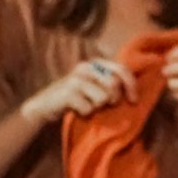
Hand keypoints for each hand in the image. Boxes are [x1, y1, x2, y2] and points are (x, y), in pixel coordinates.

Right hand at [21, 58, 137, 125]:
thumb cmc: (73, 99)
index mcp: (95, 63)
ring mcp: (76, 79)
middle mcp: (86, 67)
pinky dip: (85, 114)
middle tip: (106, 105)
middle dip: (114, 99)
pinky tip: (77, 111)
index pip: (121, 69)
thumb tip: (132, 90)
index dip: (131, 85)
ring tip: (88, 106)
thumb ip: (108, 83)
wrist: (43, 106)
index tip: (134, 100)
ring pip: (102, 98)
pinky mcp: (68, 93)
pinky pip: (88, 108)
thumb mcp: (92, 86)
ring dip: (97, 108)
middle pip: (113, 84)